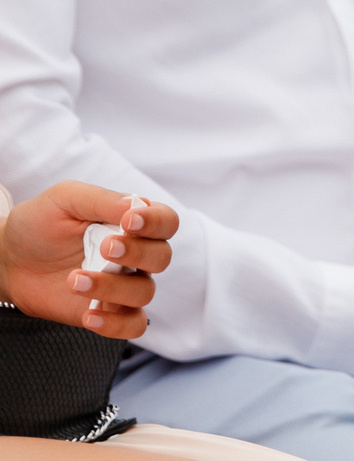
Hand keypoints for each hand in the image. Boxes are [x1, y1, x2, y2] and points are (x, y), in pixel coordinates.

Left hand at [0, 183, 173, 338]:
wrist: (9, 260)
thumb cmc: (40, 224)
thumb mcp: (66, 199)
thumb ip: (102, 200)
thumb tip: (136, 205)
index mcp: (132, 222)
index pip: (166, 221)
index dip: (156, 222)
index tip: (129, 221)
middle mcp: (135, 254)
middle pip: (162, 257)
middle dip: (138, 253)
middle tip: (105, 248)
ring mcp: (123, 284)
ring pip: (144, 292)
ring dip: (113, 288)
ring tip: (74, 281)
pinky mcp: (108, 312)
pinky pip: (133, 325)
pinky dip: (117, 324)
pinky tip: (90, 316)